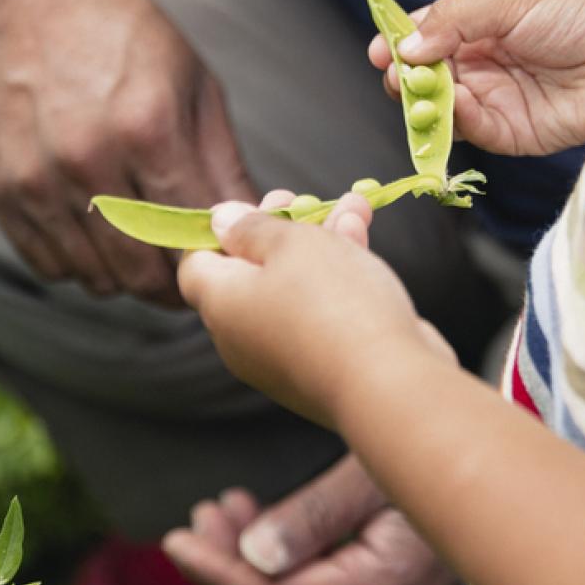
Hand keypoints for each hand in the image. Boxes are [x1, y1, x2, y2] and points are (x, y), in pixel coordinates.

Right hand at [0, 0, 254, 305]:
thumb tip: (252, 226)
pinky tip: (96, 232)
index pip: (192, 235)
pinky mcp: (2, 192)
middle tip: (187, 267)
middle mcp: (87, 161)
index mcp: (147, 128)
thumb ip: (223, 164)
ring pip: (97, 279)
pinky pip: (51, 266)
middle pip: (144, 272)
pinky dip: (80, 264)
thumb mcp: (194, 82)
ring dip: (127, 277)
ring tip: (143, 247)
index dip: (214, 258)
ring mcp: (38, 180)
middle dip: (174, 282)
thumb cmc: (121, 34)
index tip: (224, 260)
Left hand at [160, 457, 458, 584]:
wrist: (497, 452)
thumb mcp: (370, 465)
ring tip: (220, 509)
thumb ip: (312, 515)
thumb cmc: (433, 444)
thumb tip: (251, 559)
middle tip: (197, 519)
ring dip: (244, 569)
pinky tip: (255, 519)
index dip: (218, 573)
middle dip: (224, 573)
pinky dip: (273, 568)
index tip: (175, 539)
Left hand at [177, 193, 451, 427]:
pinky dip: (338, 278)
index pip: (195, 265)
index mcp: (221, 306)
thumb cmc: (332, 303)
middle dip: (280, 229)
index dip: (217, 231)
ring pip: (293, 290)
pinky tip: (362, 238)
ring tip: (351, 206)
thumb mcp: (291, 242)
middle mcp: (242, 339)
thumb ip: (254, 227)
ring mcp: (283, 359)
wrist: (388, 384)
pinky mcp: (323, 369)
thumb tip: (219, 221)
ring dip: (319, 244)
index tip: (251, 208)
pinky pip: (320, 315)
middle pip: (250, 274)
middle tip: (299, 200)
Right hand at [369, 0, 584, 157]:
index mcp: (481, 24)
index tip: (380, 50)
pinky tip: (454, 107)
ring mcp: (498, 100)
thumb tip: (405, 46)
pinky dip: (456, 124)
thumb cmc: (582, 10)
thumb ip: (455, 19)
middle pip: (426, 76)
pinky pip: (473, 134)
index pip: (426, 35)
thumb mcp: (511, 0)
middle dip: (405, 78)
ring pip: (442, 109)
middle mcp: (484, 63)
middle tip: (397, 77)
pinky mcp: (515, 134)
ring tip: (422, 93)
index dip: (400, 43)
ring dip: (426, 104)